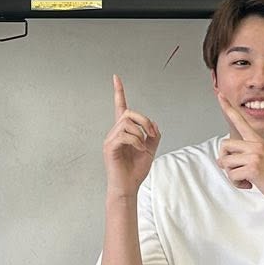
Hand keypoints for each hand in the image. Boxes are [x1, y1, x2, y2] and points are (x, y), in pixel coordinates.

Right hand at [103, 76, 161, 194]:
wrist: (128, 187)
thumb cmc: (135, 171)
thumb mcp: (150, 149)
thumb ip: (153, 135)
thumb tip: (153, 125)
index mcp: (123, 131)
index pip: (120, 107)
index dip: (118, 92)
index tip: (116, 77)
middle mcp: (114, 132)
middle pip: (128, 113)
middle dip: (144, 120)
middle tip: (151, 134)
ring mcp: (110, 139)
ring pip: (127, 123)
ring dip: (141, 133)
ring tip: (144, 146)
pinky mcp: (110, 147)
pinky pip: (125, 136)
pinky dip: (137, 142)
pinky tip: (140, 150)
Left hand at [214, 94, 263, 208]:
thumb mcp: (261, 160)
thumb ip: (242, 157)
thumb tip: (220, 161)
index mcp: (258, 140)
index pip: (240, 121)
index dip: (228, 107)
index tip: (220, 93)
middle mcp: (256, 144)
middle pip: (224, 145)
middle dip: (225, 161)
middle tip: (237, 170)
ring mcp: (255, 155)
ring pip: (226, 162)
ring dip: (232, 175)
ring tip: (247, 179)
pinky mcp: (253, 168)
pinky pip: (232, 175)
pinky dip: (238, 183)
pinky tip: (250, 184)